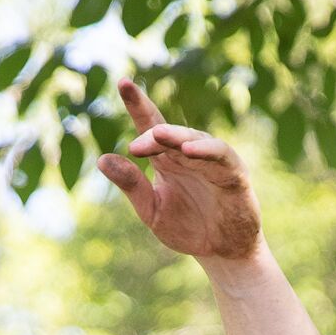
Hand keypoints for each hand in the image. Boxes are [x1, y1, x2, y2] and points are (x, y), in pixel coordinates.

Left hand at [97, 77, 262, 263]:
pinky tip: (188, 151)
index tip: (123, 83)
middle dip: (154, 132)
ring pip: (194, 140)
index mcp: (167, 158)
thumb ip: (131, 185)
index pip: (151, 125)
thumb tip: (101, 160)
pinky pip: (220, 156)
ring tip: (158, 135)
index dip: (138, 104)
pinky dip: (206, 151)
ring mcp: (213, 161)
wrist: (222, 252)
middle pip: (170, 132)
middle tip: (136, 144)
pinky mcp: (234, 174)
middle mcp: (189, 154)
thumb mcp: (152, 210)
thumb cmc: (188, 227)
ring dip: (177, 136)